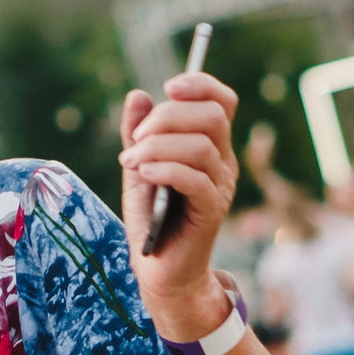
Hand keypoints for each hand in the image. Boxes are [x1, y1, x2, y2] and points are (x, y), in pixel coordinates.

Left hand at [119, 70, 240, 336]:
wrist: (158, 269)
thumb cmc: (151, 219)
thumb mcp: (139, 168)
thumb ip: (139, 135)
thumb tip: (138, 96)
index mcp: (210, 146)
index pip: (222, 101)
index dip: (201, 84)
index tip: (168, 87)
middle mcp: (222, 162)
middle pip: (212, 116)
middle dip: (168, 117)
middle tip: (136, 140)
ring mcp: (220, 186)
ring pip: (202, 145)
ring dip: (159, 147)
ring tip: (131, 163)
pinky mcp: (211, 210)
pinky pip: (195, 179)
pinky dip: (165, 169)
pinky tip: (143, 174)